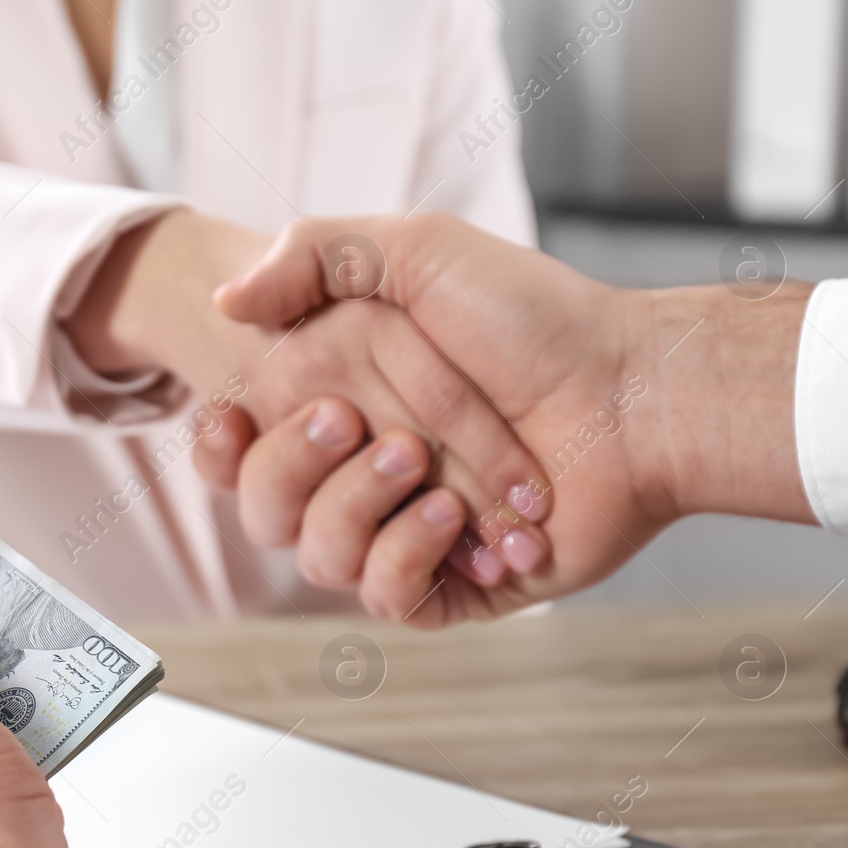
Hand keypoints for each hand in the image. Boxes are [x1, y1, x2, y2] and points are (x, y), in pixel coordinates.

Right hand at [206, 214, 814, 622]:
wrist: (629, 393)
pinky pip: (383, 599)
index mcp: (336, 403)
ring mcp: (402, 531)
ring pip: (315, 557)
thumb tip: (225, 299)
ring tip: (427, 471)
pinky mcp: (450, 583)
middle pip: (262, 506)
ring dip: (359, 508)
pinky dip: (410, 557)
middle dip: (294, 466)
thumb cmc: (534, 318)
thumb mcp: (418, 249)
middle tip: (353, 424)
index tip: (234, 417)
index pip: (236, 448)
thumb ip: (311, 253)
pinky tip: (458, 522)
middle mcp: (358, 474)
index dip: (218, 446)